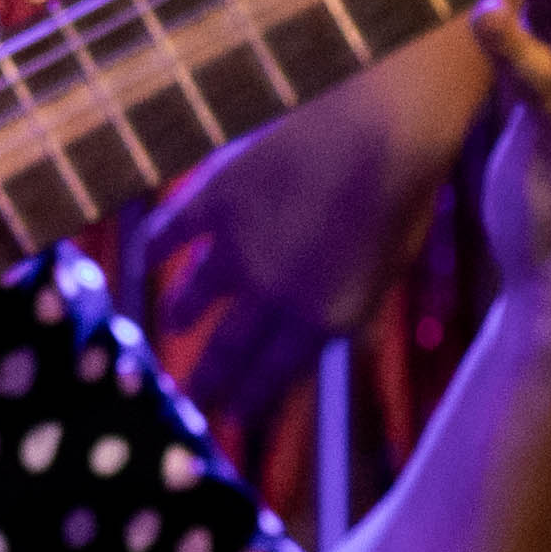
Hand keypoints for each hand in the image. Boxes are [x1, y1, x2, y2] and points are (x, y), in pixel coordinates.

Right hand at [134, 54, 485, 421]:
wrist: (381, 131)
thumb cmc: (403, 193)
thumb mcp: (387, 268)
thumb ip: (352, 301)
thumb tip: (337, 330)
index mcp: (325, 318)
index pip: (275, 375)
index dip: (252, 400)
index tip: (234, 420)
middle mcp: (273, 295)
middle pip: (229, 349)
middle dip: (208, 381)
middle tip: (190, 399)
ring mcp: (238, 248)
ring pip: (195, 296)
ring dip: (182, 315)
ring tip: (173, 326)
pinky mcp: (216, 200)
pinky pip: (173, 233)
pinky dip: (157, 248)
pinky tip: (147, 258)